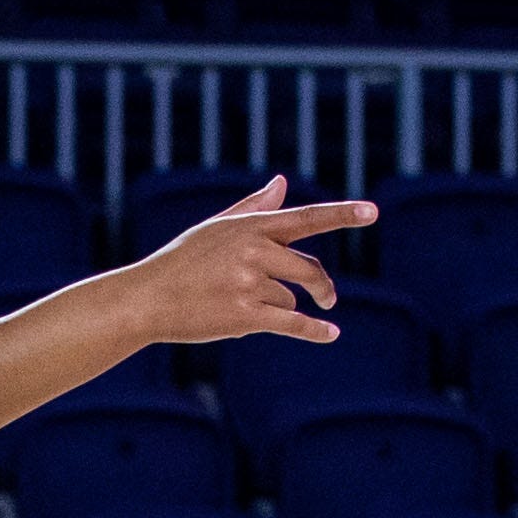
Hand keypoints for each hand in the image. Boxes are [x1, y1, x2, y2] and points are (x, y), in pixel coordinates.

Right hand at [115, 178, 376, 352]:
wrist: (146, 299)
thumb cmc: (180, 262)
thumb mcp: (214, 229)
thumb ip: (253, 209)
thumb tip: (281, 183)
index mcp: (250, 226)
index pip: (305, 218)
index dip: (342, 215)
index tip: (372, 211)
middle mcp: (253, 251)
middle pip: (308, 267)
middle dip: (321, 285)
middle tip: (328, 297)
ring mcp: (249, 285)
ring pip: (290, 297)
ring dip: (277, 306)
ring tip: (244, 307)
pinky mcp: (244, 316)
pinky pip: (291, 323)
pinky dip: (313, 330)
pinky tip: (330, 334)